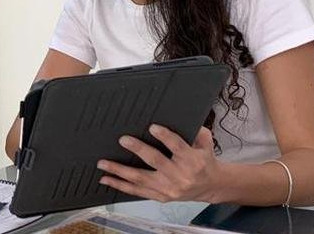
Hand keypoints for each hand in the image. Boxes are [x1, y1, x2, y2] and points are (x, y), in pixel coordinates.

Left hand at [97, 124, 222, 202]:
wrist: (210, 186)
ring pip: (140, 179)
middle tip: (123, 140)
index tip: (152, 127)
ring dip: (120, 171)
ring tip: (103, 163)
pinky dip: (120, 185)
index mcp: (193, 161)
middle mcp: (180, 176)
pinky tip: (107, 179)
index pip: (178, 147)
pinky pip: (137, 191)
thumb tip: (179, 117)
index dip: (165, 137)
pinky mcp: (160, 196)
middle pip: (156, 161)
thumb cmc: (204, 160)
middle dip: (138, 150)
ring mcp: (168, 188)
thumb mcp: (205, 142)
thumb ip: (195, 131)